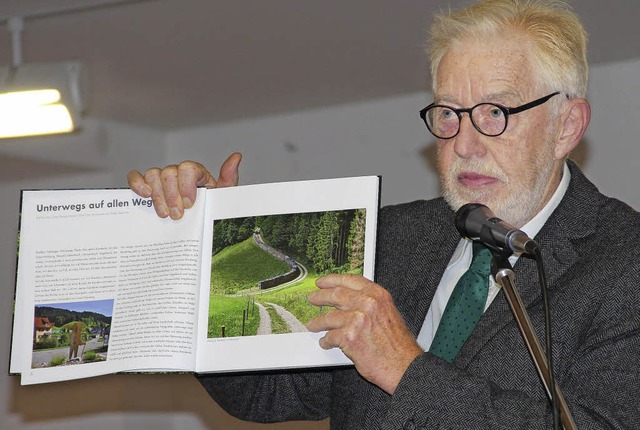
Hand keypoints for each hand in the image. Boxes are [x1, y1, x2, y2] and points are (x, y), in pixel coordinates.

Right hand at [127, 152, 241, 218]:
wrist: (196, 224)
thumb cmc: (208, 208)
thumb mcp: (222, 197)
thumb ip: (229, 178)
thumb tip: (236, 157)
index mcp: (196, 174)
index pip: (189, 168)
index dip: (187, 185)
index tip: (190, 204)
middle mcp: (178, 173)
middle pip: (169, 172)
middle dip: (172, 196)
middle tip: (177, 215)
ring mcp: (162, 179)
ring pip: (154, 174)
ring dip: (157, 195)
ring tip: (164, 214)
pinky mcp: (147, 186)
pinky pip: (137, 177)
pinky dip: (138, 183)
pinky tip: (144, 195)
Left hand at [306, 274, 422, 393]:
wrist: (405, 366)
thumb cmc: (398, 346)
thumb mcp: (388, 313)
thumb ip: (370, 304)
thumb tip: (349, 301)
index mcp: (378, 295)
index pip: (350, 280)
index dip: (332, 279)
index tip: (322, 281)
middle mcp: (368, 303)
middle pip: (336, 294)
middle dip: (320, 296)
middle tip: (313, 298)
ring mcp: (357, 319)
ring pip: (328, 317)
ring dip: (318, 322)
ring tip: (313, 324)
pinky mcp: (349, 337)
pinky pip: (330, 337)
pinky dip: (326, 341)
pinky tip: (326, 342)